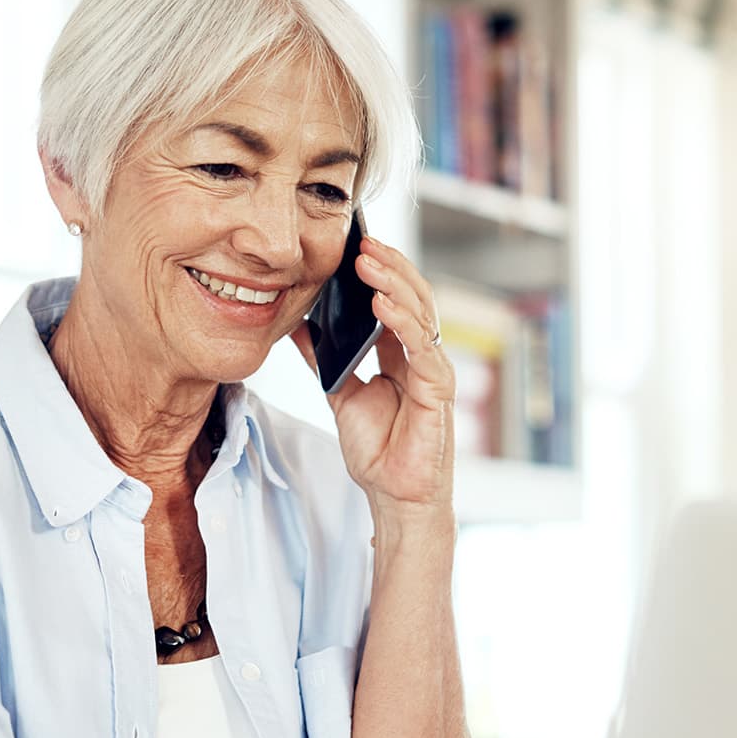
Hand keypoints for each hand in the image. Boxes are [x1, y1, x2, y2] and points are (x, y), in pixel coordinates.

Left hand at [289, 237, 454, 513]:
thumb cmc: (377, 449)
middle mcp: (420, 355)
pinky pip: (422, 347)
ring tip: (368, 262)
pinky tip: (382, 304)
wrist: (392, 495)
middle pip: (412, 296)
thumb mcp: (339, 393)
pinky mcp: (438, 389)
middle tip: (361, 241)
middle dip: (388, 266)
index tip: (354, 245)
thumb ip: (324, 359)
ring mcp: (433, 369)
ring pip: (421, 312)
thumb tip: (298, 324)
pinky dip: (403, 322)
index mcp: (400, 353)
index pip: (396, 299)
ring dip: (394, 283)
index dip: (379, 271)